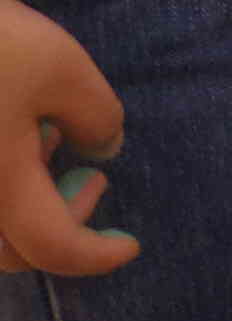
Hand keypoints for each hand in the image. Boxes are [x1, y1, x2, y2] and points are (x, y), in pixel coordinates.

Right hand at [0, 0, 136, 275]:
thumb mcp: (58, 65)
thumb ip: (95, 116)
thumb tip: (105, 150)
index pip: (51, 249)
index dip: (96, 255)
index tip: (129, 245)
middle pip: (6, 250)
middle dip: (58, 225)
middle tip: (90, 179)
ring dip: (18, 204)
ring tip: (46, 140)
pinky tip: (8, 129)